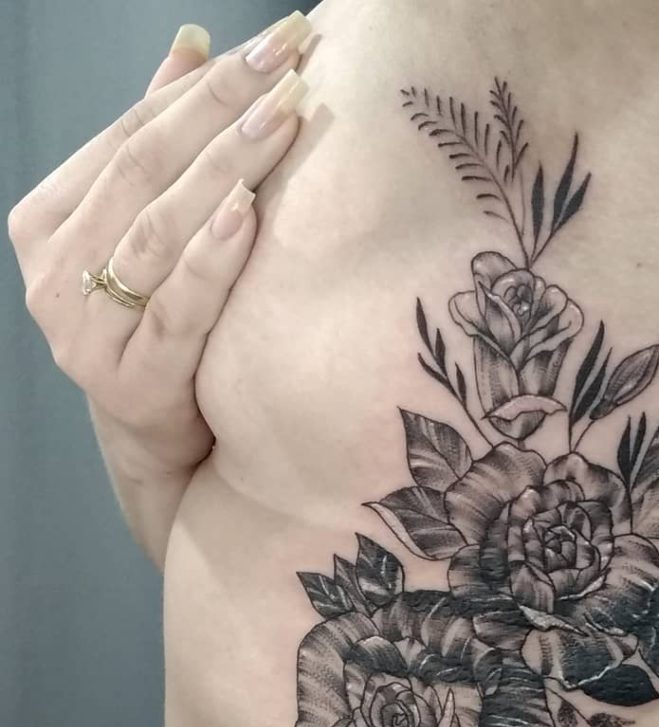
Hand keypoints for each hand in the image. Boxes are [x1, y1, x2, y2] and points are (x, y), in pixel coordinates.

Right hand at [7, 13, 312, 562]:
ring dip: (224, 169)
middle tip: (290, 64)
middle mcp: (54, 269)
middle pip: (144, 172)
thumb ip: (162, 144)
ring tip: (284, 119)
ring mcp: (83, 329)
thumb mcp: (152, 229)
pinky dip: (211, 258)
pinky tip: (249, 211)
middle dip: (223, 111)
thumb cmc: (162, 323)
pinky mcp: (126, 380)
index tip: (274, 43)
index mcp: (50, 218)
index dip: (203, 84)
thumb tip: (193, 41)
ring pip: (156, 231)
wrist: (160, 435)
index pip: (131, 134)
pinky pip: (174, 309)